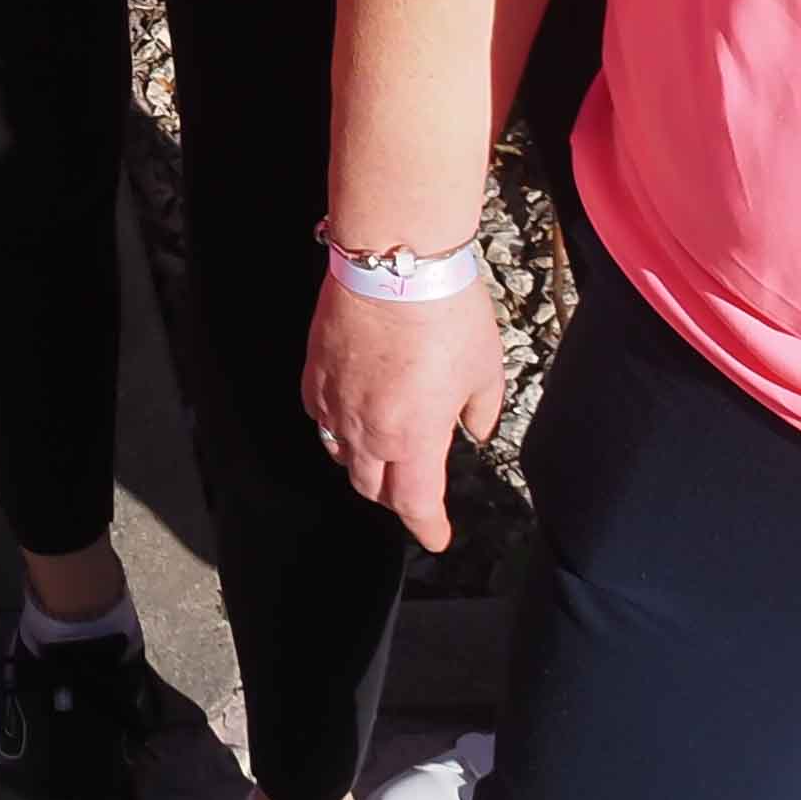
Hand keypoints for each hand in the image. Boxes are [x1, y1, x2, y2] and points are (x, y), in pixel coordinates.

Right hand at [303, 268, 506, 557]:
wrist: (393, 262)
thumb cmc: (444, 313)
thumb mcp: (485, 368)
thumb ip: (481, 410)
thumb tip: (476, 427)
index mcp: (414, 439)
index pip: (415, 504)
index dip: (427, 527)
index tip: (436, 537)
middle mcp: (367, 430)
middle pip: (372, 486)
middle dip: (395, 498)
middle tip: (413, 493)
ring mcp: (335, 401)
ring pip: (341, 455)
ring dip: (364, 466)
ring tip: (381, 458)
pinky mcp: (315, 371)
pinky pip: (320, 417)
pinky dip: (336, 428)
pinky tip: (348, 416)